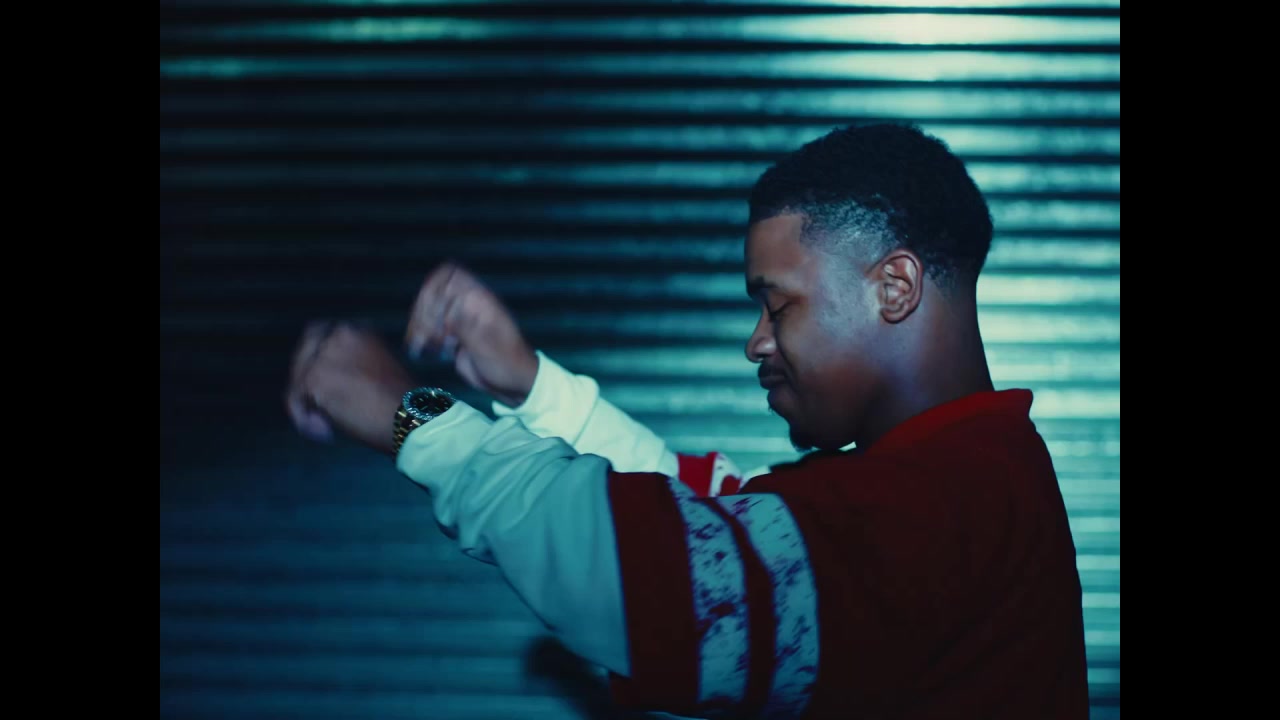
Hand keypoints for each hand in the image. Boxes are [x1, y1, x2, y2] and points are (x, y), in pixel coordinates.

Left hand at [285, 321, 416, 454]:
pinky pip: (294, 401)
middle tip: (317, 411)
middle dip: (306, 383)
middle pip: (303, 357)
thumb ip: (355, 368)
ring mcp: (323, 356)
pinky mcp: (313, 379)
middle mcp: (338, 336)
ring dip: (308, 406)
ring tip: (328, 427)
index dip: (319, 363)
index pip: (321, 339)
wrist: (411, 416)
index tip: (330, 388)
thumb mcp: (381, 372)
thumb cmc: (404, 404)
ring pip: (297, 382)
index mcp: (357, 333)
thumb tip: (333, 383)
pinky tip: (326, 432)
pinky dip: (305, 421)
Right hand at [406, 262, 538, 407]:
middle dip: (424, 312)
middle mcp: (468, 306)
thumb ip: (465, 330)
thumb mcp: (487, 347)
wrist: (514, 384)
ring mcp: (460, 321)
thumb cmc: (507, 363)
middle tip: (429, 335)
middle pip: (434, 292)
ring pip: (429, 311)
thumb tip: (446, 318)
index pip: (452, 275)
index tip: (433, 310)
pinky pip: (432, 329)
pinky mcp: (454, 337)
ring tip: (420, 345)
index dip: (436, 287)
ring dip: (420, 325)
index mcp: (480, 301)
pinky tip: (421, 349)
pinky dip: (422, 336)